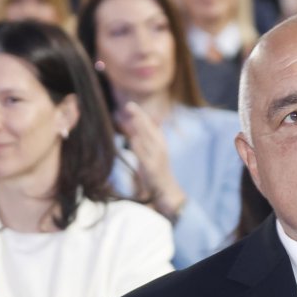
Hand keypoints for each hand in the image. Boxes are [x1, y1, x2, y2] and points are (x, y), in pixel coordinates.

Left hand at [116, 101, 186, 218]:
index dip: (141, 115)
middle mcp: (160, 148)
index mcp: (160, 143)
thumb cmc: (157, 173)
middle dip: (139, 116)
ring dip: (137, 128)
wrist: (168, 192)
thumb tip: (137, 129)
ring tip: (129, 117)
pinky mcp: (152, 168)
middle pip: (149, 128)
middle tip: (129, 105)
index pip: (150, 126)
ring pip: (146, 139)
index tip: (131, 106)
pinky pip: (143, 154)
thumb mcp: (151, 154)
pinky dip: (138, 146)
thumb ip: (145, 142)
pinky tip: (132, 139)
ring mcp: (157, 157)